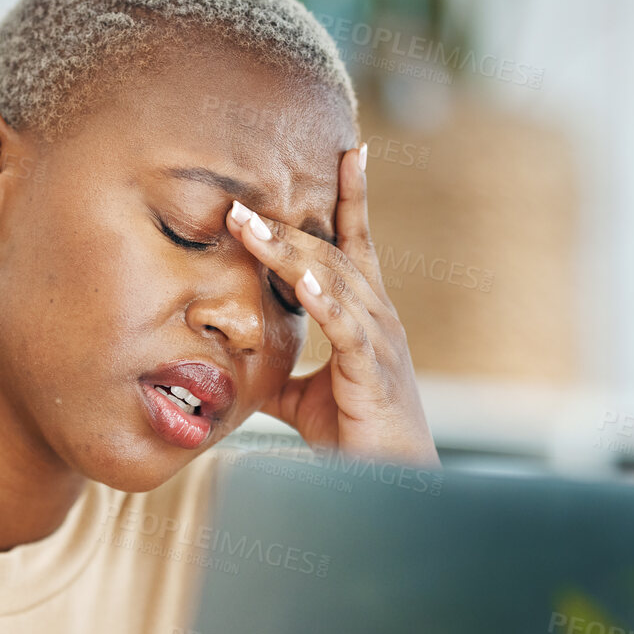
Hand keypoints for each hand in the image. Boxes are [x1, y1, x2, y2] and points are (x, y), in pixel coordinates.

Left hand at [224, 146, 438, 469]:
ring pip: (333, 280)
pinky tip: (300, 280)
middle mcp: (378, 317)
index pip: (357, 244)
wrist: (392, 484)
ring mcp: (379, 341)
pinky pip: (347, 328)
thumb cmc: (356, 437)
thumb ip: (278, 372)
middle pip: (331, 253)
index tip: (350, 150)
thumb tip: (241, 364)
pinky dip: (324, 300)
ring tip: (250, 226)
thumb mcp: (305, 397)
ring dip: (289, 251)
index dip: (352, 197)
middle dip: (285, 224)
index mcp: (366, 315)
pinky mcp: (372, 372)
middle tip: (240, 202)